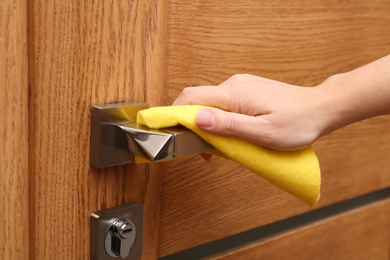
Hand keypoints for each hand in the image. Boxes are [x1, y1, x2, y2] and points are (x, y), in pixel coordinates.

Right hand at [173, 74, 332, 149]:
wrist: (320, 108)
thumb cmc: (297, 123)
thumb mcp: (262, 132)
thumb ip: (228, 125)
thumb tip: (198, 118)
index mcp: (234, 94)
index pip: (191, 97)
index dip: (174, 113)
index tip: (169, 131)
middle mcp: (234, 85)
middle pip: (198, 100)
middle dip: (193, 124)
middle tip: (205, 149)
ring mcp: (241, 85)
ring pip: (210, 103)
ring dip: (208, 123)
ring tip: (222, 144)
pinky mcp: (247, 90)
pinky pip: (223, 103)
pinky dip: (220, 118)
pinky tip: (232, 133)